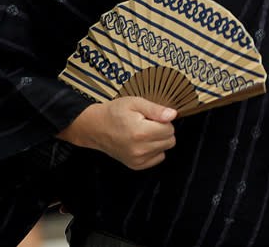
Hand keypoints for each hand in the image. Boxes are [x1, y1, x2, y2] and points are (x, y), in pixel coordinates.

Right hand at [57, 97, 176, 169]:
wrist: (95, 127)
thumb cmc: (115, 113)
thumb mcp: (135, 103)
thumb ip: (156, 109)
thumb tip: (173, 115)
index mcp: (140, 132)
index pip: (170, 129)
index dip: (164, 121)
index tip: (151, 118)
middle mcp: (140, 149)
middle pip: (170, 140)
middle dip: (163, 130)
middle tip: (148, 124)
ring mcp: (137, 159)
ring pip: (165, 149)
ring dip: (159, 140)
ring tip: (143, 132)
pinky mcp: (136, 165)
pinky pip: (158, 158)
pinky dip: (154, 150)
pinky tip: (143, 142)